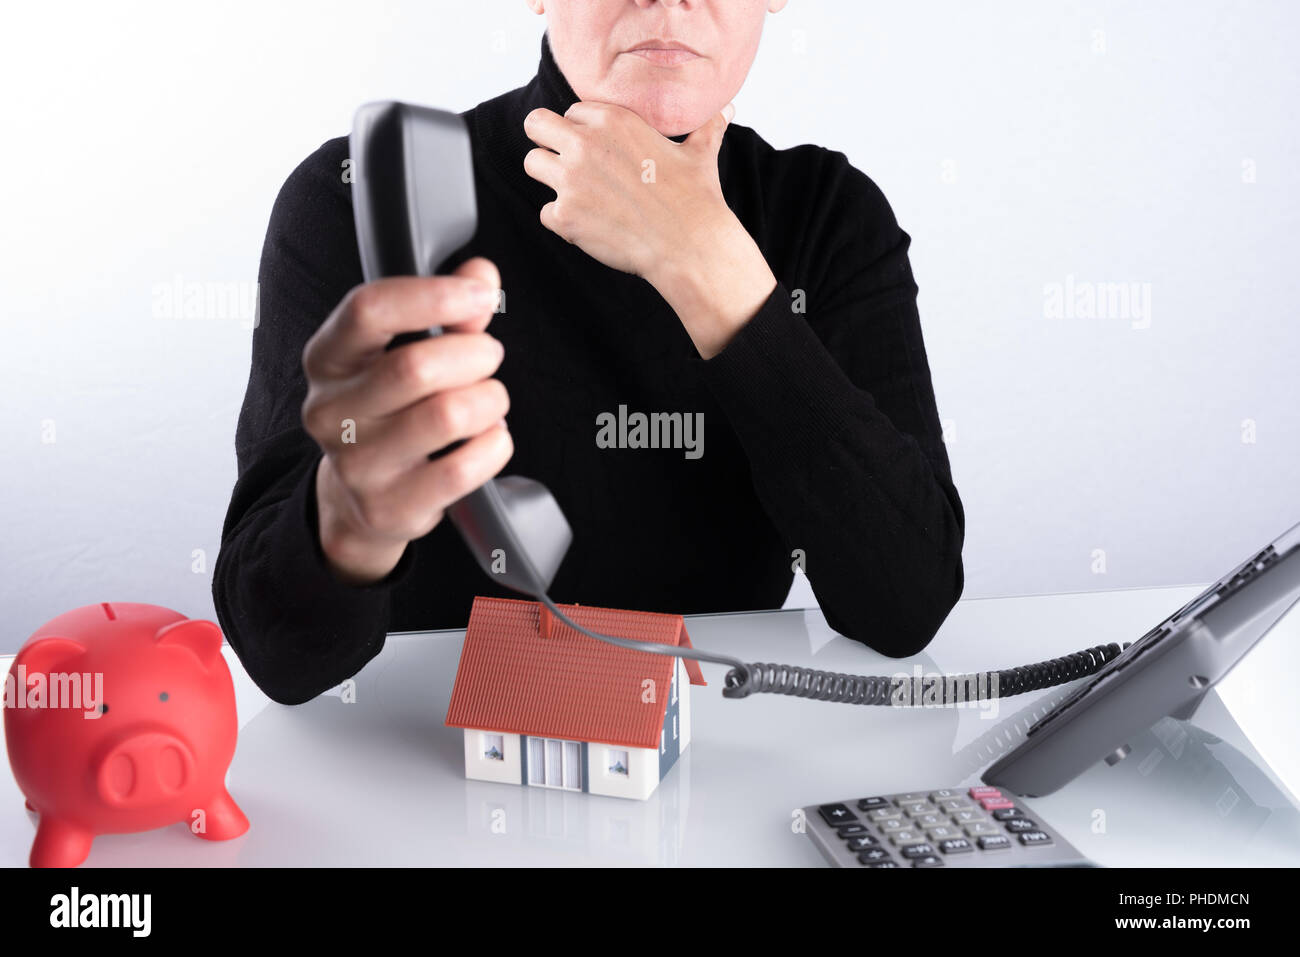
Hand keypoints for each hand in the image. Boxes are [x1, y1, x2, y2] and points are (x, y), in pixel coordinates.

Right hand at [301, 258, 511, 584]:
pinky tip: (490, 437)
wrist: (363, 499)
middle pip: (416, 366)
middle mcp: (331, 411)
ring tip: (490, 400)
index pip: (368, 310)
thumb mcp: (402, 350)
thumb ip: (446, 308)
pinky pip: (464, 468)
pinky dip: (495, 445)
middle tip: (489, 357)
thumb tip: (481, 277)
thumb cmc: (392, 409)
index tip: (480, 295)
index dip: (433, 295)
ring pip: (448, 415)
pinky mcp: (391, 507)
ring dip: (490, 400)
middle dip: (474, 354)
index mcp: (327, 359)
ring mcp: (357, 465)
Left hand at [523, 100, 731, 280]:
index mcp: (612, 119)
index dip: (580, 130)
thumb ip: (706, 127)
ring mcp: (570, 179)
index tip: (595, 150)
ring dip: (549, 179)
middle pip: (535, 125)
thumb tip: (725, 108)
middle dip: (547, 142)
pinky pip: (544, 212)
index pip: (571, 111)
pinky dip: (562, 221)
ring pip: (532, 164)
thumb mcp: (701, 153)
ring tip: (575, 195)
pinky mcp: (564, 215)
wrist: (689, 244)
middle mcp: (585, 143)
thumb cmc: (696, 197)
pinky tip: (588, 226)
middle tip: (564, 162)